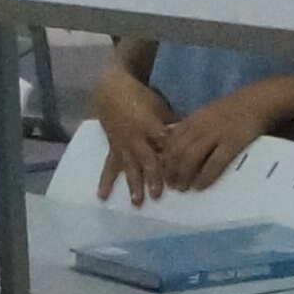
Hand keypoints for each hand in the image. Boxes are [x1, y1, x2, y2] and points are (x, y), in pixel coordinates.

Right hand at [82, 68, 179, 202]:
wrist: (111, 91)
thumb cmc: (141, 97)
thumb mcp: (160, 106)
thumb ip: (173, 123)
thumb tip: (190, 137)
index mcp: (149, 125)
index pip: (164, 143)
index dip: (172, 156)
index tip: (181, 170)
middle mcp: (135, 138)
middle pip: (146, 159)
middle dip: (152, 176)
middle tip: (157, 194)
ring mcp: (123, 145)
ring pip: (129, 167)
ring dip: (133, 185)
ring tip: (137, 202)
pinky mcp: (114, 149)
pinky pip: (109, 167)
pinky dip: (105, 182)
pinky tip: (102, 196)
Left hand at [144, 94, 272, 196]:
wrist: (256, 101)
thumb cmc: (231, 110)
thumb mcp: (205, 114)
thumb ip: (191, 127)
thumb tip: (173, 142)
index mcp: (193, 119)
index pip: (171, 140)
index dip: (164, 157)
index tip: (161, 171)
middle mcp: (201, 127)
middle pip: (178, 150)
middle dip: (171, 170)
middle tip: (170, 184)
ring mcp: (216, 134)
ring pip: (191, 157)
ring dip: (184, 175)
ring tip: (182, 187)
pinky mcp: (232, 143)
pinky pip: (214, 162)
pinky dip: (205, 176)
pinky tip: (200, 186)